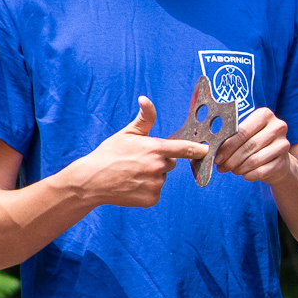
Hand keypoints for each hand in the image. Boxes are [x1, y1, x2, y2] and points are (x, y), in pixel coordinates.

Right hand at [69, 97, 207, 207]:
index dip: (198, 149)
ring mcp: (155, 185)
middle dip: (160, 161)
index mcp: (155, 149)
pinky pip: (155, 192)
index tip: (206, 149)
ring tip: (132, 174)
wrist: (92, 181)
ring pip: (162, 178)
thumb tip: (145, 99)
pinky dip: (147, 190)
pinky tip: (132, 185)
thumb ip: (144, 118)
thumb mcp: (127, 133)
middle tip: (139, 161)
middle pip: (171, 164)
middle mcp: (158, 168)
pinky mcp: (151, 199)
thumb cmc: (108, 154)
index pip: (184, 148)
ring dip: (153, 176)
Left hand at [214, 106, 297, 184]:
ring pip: (253, 160)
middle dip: (231, 159)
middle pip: (248, 146)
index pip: (241, 132)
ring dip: (239, 168)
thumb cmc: (257, 144)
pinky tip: (245, 174)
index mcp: (265, 114)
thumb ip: (230, 139)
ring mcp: (283, 145)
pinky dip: (249, 175)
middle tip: (221, 167)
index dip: (227, 147)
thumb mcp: (246, 135)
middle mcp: (277, 127)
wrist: (279, 159)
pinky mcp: (284, 162)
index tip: (216, 157)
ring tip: (233, 170)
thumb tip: (210, 150)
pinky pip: (261, 171)